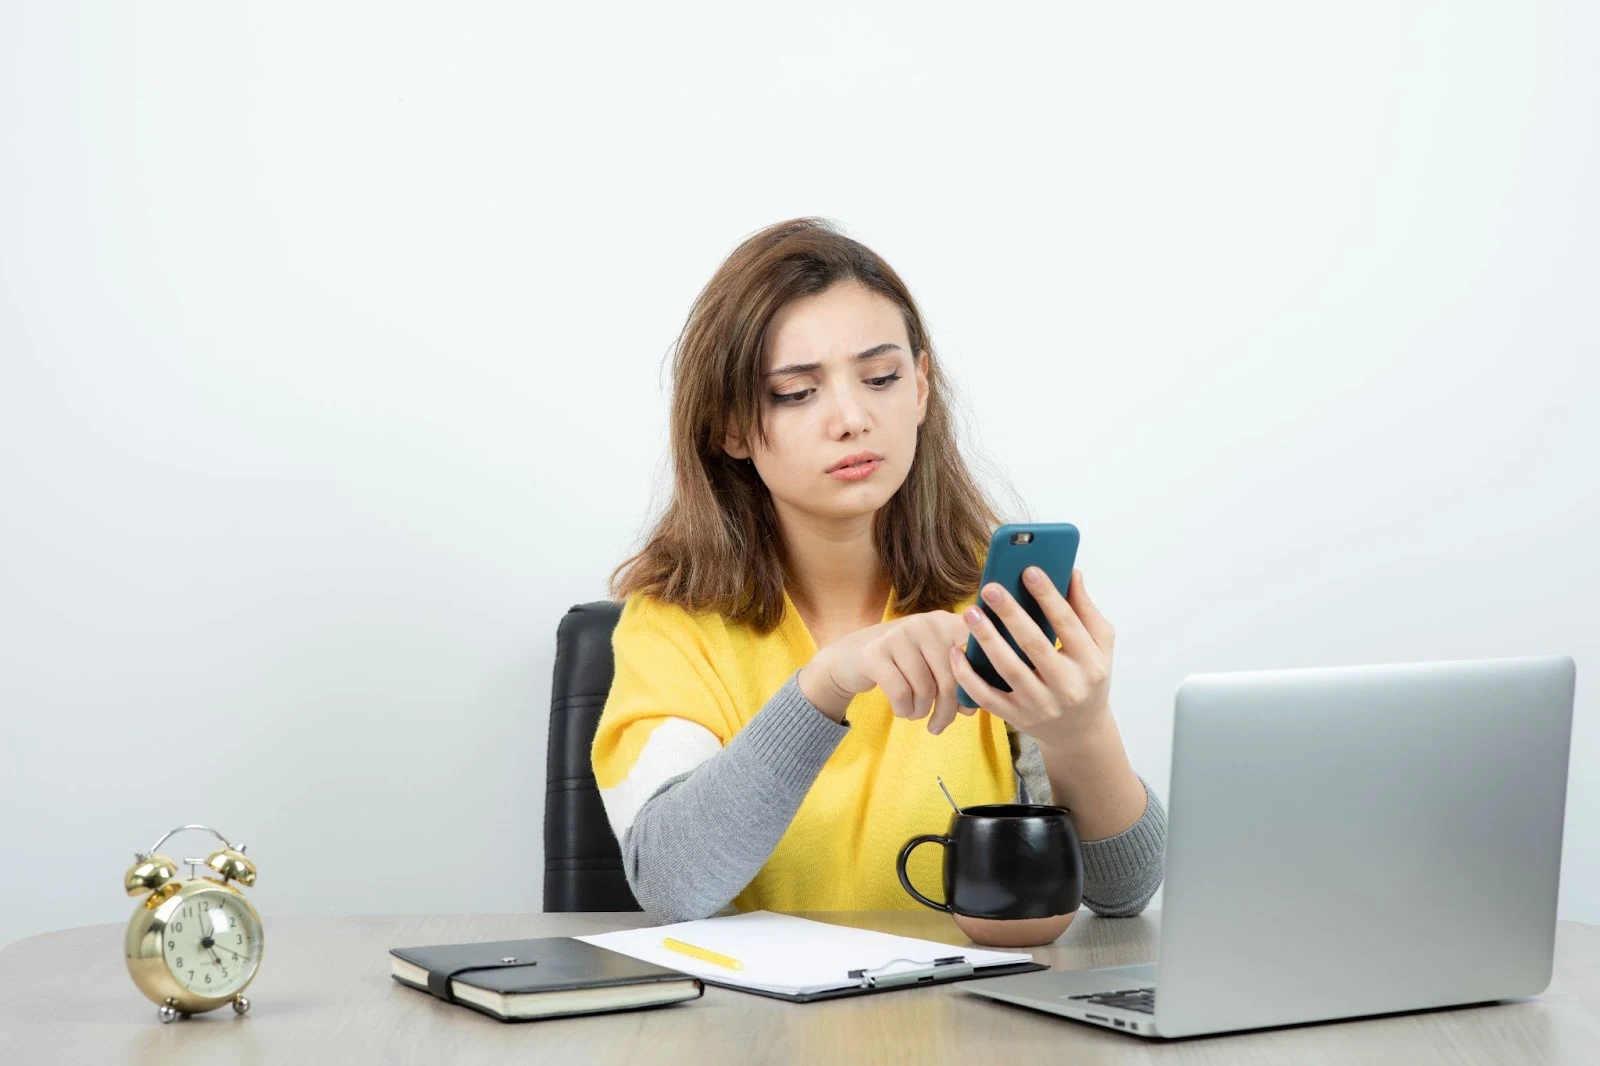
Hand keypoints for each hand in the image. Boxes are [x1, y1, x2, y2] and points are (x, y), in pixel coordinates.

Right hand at [798, 610, 972, 733]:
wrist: (848, 658)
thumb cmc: (900, 665)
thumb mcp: (931, 663)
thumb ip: (956, 679)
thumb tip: (972, 708)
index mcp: (944, 622)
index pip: (975, 648)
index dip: (978, 678)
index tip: (969, 704)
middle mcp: (923, 623)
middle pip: (951, 678)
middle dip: (947, 710)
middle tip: (939, 724)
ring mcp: (898, 635)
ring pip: (925, 689)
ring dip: (922, 711)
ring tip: (916, 712)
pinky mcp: (875, 653)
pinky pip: (901, 694)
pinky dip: (904, 710)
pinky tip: (902, 710)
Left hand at [949, 568, 1115, 750]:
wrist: (1079, 732)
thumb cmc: (1088, 678)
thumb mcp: (1099, 646)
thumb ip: (1086, 610)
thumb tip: (1072, 572)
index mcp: (1090, 663)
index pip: (1068, 624)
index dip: (1048, 596)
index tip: (1029, 570)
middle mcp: (1066, 687)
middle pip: (1034, 645)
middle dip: (1010, 614)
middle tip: (990, 588)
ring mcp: (1040, 705)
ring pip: (1008, 670)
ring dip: (986, 640)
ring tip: (970, 613)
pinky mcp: (1016, 718)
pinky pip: (986, 697)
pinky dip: (968, 676)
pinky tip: (955, 652)